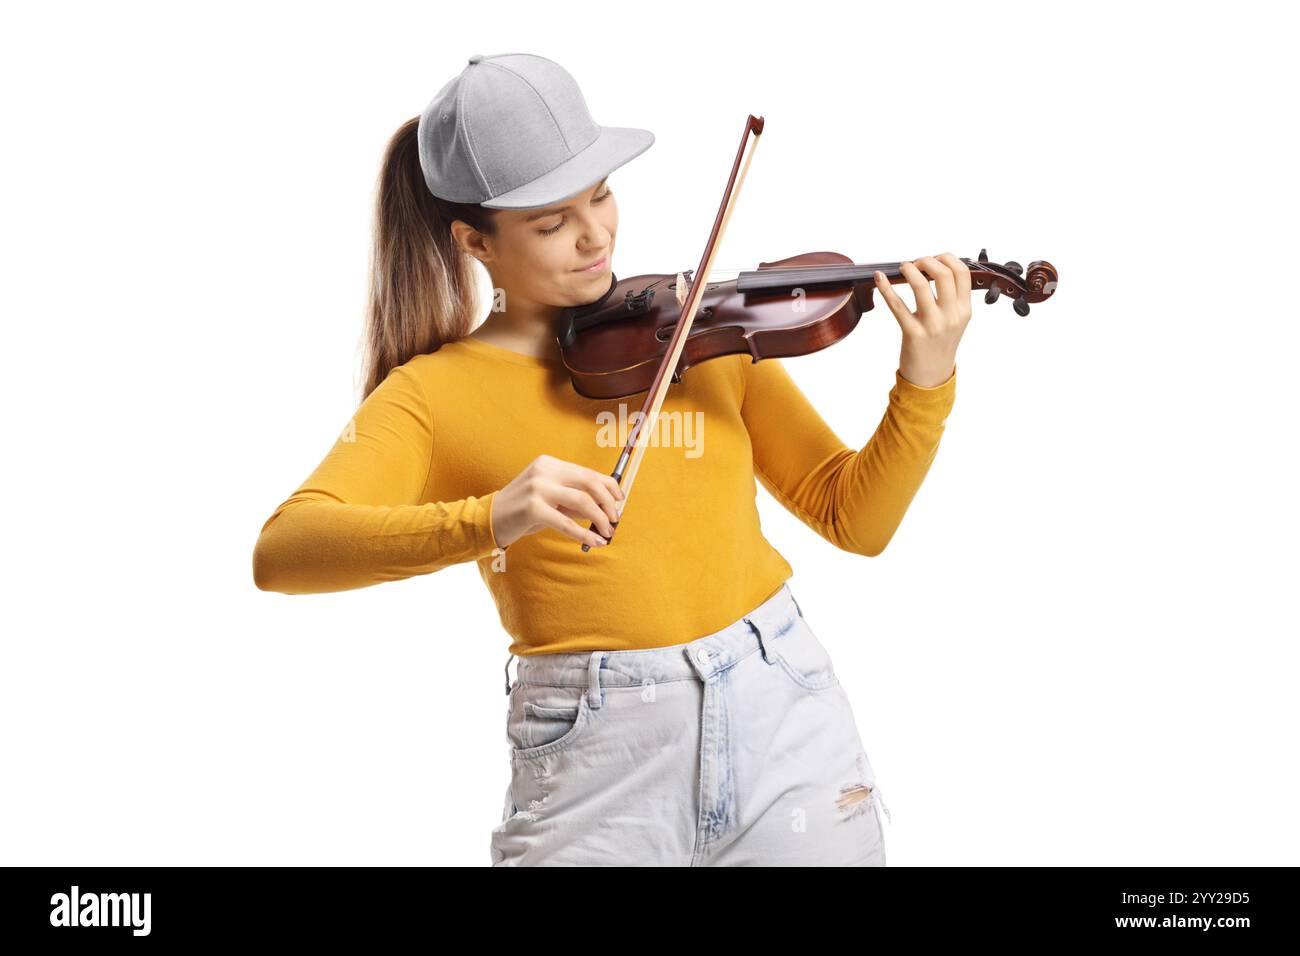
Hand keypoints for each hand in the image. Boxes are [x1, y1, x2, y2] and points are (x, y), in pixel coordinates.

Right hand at [491, 454, 625, 548]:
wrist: (488, 520)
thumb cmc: (523, 511)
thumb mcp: (551, 500)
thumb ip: (575, 501)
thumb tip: (607, 508)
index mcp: (550, 464)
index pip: (588, 472)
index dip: (609, 486)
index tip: (621, 500)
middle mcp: (545, 471)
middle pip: (589, 483)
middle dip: (608, 502)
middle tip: (615, 519)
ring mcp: (537, 488)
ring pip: (582, 501)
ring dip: (599, 518)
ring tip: (607, 533)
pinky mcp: (532, 508)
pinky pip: (566, 523)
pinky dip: (584, 534)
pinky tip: (594, 542)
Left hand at [873, 252, 971, 387]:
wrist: (931, 375)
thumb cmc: (939, 344)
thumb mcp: (955, 320)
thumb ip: (952, 297)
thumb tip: (936, 267)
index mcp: (964, 310)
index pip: (961, 272)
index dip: (946, 258)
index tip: (933, 258)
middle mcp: (951, 316)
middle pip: (943, 274)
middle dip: (927, 260)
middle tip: (916, 263)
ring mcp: (933, 325)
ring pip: (921, 286)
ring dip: (909, 270)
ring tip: (903, 267)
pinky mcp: (913, 333)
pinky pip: (897, 305)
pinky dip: (886, 288)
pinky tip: (879, 279)